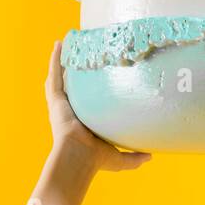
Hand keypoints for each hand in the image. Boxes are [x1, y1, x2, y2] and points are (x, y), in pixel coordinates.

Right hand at [45, 40, 151, 171]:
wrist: (79, 157)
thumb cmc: (96, 160)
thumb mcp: (119, 159)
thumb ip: (135, 158)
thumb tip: (150, 155)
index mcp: (83, 120)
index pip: (86, 100)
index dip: (89, 88)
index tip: (98, 75)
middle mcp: (71, 110)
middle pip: (72, 85)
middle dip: (73, 70)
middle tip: (79, 53)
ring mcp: (61, 104)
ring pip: (60, 77)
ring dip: (61, 60)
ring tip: (65, 43)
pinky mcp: (55, 99)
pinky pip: (54, 75)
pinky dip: (54, 59)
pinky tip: (58, 44)